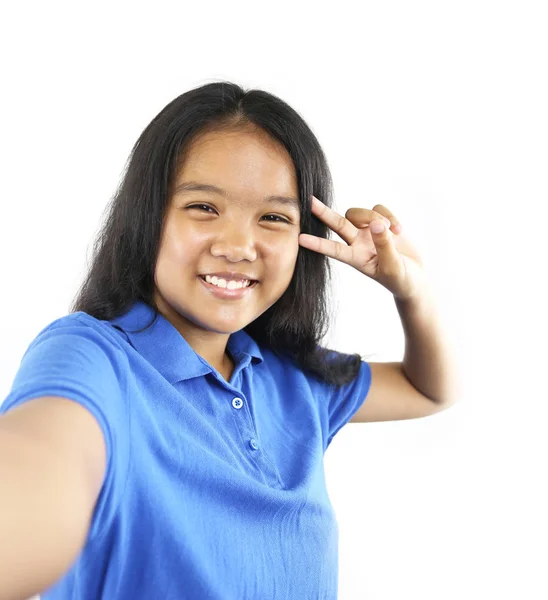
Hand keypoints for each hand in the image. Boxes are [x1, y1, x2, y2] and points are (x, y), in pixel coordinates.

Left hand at [298, 195, 427, 301]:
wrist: (414, 278)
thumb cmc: (401, 279)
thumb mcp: (392, 267)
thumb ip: (385, 245)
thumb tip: (377, 223)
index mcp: (356, 258)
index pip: (333, 249)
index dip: (317, 244)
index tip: (300, 239)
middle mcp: (358, 243)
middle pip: (338, 224)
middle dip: (324, 212)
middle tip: (309, 200)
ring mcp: (369, 232)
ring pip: (360, 213)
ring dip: (375, 216)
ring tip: (393, 231)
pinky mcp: (382, 222)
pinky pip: (379, 209)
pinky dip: (390, 215)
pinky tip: (399, 230)